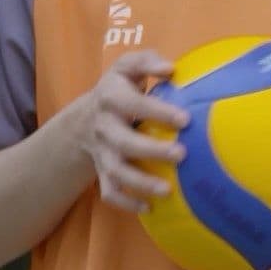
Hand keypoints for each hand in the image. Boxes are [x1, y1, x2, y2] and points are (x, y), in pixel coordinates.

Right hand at [73, 50, 184, 213]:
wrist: (85, 118)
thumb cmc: (120, 88)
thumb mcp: (127, 67)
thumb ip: (146, 61)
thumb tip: (170, 68)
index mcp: (111, 98)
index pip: (134, 104)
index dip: (158, 112)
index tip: (185, 119)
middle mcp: (104, 128)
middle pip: (124, 143)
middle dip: (152, 151)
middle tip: (182, 155)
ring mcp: (101, 153)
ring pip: (116, 172)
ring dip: (141, 183)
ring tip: (168, 190)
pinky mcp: (102, 173)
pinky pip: (109, 192)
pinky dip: (127, 203)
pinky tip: (150, 208)